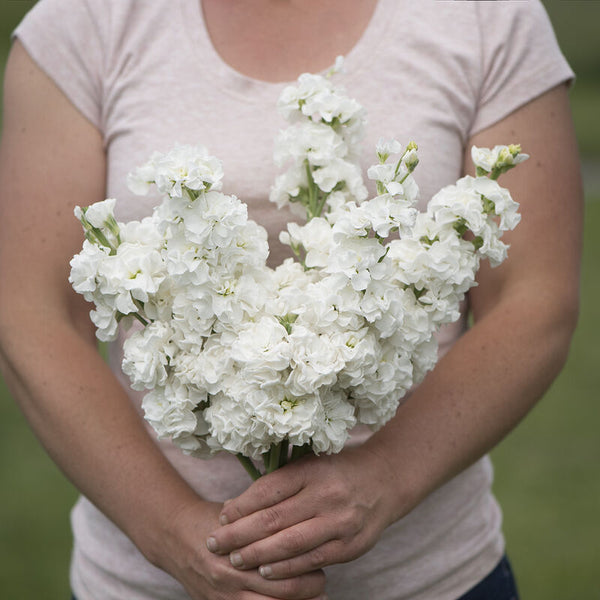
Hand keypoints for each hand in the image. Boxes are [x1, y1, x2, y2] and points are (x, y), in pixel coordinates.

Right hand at [147, 499, 326, 599]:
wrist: (174, 536)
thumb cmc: (212, 518)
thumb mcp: (236, 511)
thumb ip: (264, 513)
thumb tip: (300, 510)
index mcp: (238, 545)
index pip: (282, 559)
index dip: (306, 559)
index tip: (319, 553)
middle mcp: (232, 574)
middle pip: (282, 588)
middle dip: (309, 586)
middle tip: (322, 580)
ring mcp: (225, 595)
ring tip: (317, 597)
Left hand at [206, 447, 401, 579]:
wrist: (384, 481)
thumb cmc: (336, 471)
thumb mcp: (308, 465)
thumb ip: (277, 482)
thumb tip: (235, 506)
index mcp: (312, 470)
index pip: (268, 489)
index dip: (241, 506)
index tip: (222, 517)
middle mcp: (326, 494)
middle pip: (274, 519)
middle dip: (240, 534)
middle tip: (216, 543)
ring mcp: (340, 521)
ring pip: (290, 544)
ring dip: (258, 555)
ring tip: (236, 560)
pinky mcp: (350, 545)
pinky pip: (312, 561)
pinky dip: (286, 568)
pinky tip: (267, 571)